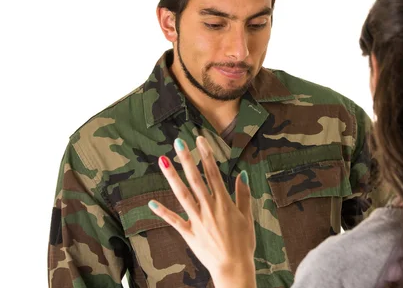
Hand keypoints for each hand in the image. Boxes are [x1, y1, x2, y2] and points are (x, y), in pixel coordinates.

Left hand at [148, 136, 256, 287]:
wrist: (234, 266)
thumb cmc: (243, 242)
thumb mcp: (247, 216)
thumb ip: (243, 194)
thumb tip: (242, 173)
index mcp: (224, 202)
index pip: (213, 172)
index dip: (206, 154)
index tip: (200, 140)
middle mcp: (209, 208)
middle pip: (196, 179)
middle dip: (187, 159)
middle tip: (178, 142)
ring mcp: (197, 220)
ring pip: (182, 194)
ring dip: (172, 177)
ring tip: (163, 161)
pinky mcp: (189, 233)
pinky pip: (174, 221)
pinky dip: (163, 212)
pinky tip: (152, 202)